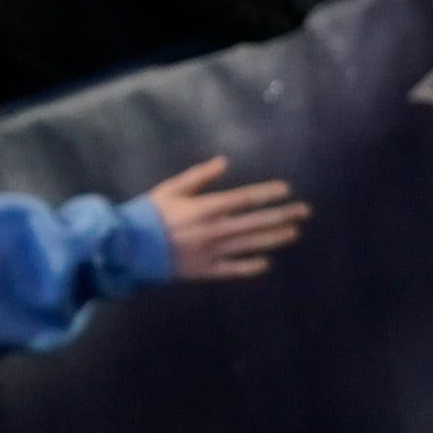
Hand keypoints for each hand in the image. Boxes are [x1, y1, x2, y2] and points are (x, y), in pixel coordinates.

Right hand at [144, 152, 309, 280]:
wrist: (128, 248)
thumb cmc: (148, 215)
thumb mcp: (171, 188)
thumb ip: (199, 176)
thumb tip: (224, 161)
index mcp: (206, 208)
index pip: (245, 199)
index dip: (268, 194)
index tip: (287, 190)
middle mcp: (215, 230)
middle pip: (256, 222)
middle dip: (282, 215)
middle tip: (305, 212)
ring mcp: (212, 252)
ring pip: (251, 245)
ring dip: (275, 238)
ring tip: (294, 232)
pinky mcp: (205, 271)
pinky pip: (233, 270)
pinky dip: (251, 266)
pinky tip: (267, 263)